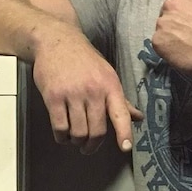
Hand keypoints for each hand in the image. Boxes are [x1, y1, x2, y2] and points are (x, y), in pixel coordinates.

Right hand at [33, 30, 142, 154]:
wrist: (57, 42)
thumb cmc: (85, 60)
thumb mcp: (107, 75)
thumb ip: (121, 100)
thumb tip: (138, 118)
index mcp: (111, 85)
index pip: (121, 113)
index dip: (124, 133)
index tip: (125, 148)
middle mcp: (94, 90)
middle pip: (97, 130)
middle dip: (92, 145)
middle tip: (88, 147)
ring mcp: (73, 94)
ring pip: (78, 132)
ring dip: (76, 141)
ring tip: (75, 139)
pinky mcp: (53, 97)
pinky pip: (60, 127)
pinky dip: (61, 137)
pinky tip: (62, 134)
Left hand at [126, 0, 191, 74]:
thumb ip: (188, 8)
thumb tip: (183, 19)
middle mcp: (169, 6)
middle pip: (164, 16)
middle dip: (174, 25)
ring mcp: (162, 23)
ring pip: (162, 32)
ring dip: (172, 38)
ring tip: (191, 45)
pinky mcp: (157, 40)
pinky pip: (160, 45)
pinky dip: (169, 50)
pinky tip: (183, 52)